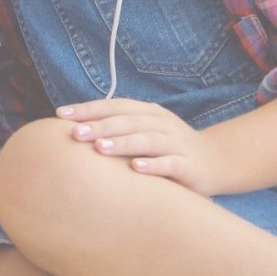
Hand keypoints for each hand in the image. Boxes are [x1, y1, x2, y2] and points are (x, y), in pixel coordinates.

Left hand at [56, 98, 225, 195]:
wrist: (215, 161)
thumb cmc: (168, 148)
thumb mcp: (145, 131)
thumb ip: (118, 129)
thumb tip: (75, 129)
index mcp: (147, 113)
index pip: (114, 106)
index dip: (88, 109)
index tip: (61, 115)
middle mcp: (160, 123)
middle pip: (127, 121)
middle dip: (99, 126)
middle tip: (75, 133)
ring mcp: (175, 142)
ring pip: (146, 140)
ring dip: (122, 143)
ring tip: (100, 148)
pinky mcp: (187, 165)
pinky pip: (169, 163)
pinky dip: (153, 165)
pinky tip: (136, 169)